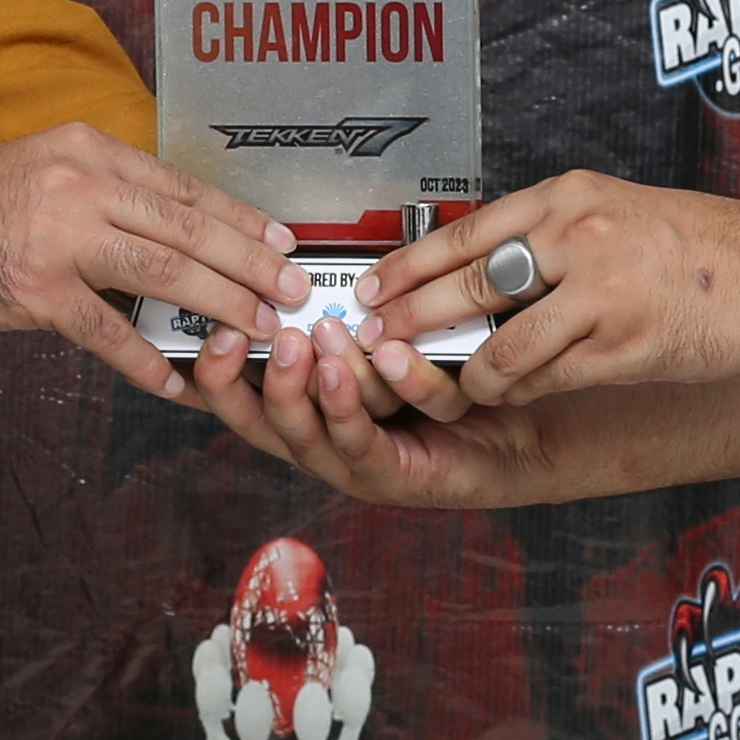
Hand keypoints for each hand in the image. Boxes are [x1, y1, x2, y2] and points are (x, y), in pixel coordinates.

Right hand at [0, 124, 303, 394]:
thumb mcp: (40, 174)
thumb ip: (102, 196)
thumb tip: (172, 232)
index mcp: (87, 150)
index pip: (183, 188)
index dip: (240, 220)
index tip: (281, 243)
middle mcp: (79, 182)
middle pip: (187, 227)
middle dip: (249, 263)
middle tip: (292, 293)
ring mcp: (57, 235)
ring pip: (162, 271)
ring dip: (218, 305)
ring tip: (257, 330)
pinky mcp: (34, 288)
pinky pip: (106, 331)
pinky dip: (144, 359)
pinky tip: (175, 383)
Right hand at [186, 309, 601, 509]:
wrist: (539, 423)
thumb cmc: (466, 372)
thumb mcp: (397, 332)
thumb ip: (357, 310)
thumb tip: (320, 258)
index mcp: (317, 404)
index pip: (247, 393)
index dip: (213, 373)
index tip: (201, 332)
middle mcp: (329, 440)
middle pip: (262, 422)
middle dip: (241, 381)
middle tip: (239, 335)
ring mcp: (361, 466)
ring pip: (312, 436)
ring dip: (305, 388)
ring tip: (306, 342)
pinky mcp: (402, 480)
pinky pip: (373, 444)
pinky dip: (368, 404)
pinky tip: (378, 363)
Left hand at [358, 172, 739, 406]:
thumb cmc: (705, 246)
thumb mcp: (616, 211)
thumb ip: (552, 232)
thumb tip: (479, 265)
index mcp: (569, 196)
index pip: (463, 232)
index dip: (407, 265)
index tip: (370, 286)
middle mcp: (579, 236)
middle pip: (466, 285)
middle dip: (410, 320)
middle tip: (377, 340)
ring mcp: (601, 291)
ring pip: (500, 344)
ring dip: (465, 372)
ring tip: (451, 382)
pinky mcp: (624, 345)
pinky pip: (546, 377)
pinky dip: (518, 390)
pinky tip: (509, 393)